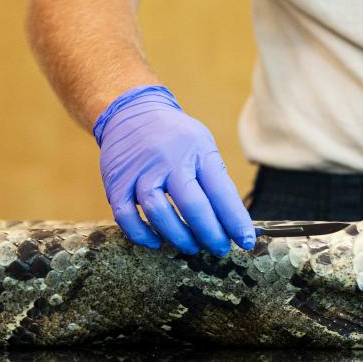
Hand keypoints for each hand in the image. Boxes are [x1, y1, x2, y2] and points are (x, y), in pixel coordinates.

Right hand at [94, 85, 255, 255]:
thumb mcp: (203, 147)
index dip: (235, 221)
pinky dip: (141, 234)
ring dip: (178, 237)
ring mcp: (140, 171)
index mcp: (197, 151)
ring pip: (158, 212)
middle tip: (219, 249)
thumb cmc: (176, 137)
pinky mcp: (116, 181)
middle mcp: (169, 159)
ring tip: (191, 246)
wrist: (131, 112)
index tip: (246, 241)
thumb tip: (234, 223)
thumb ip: (216, 182)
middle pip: (192, 206)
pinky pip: (125, 216)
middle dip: (210, 234)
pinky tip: (156, 241)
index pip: (221, 192)